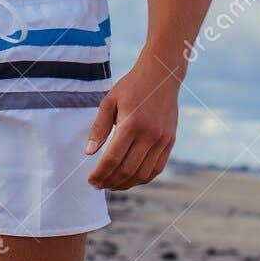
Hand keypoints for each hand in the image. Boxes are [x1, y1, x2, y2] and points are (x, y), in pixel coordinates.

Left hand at [85, 60, 178, 190]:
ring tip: (112, 185)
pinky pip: (157, 168)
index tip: (90, 180)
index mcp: (131, 124)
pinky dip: (142, 178)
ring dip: (126, 184)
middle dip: (110, 181)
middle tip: (98, 185)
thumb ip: (99, 128)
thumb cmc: (131, 87)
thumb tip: (89, 153)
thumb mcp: (109, 102)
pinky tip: (130, 178)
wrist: (161, 75)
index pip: (112, 158)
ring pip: (143, 173)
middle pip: (127, 169)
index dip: (100, 173)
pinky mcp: (170, 141)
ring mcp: (162, 139)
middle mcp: (149, 134)